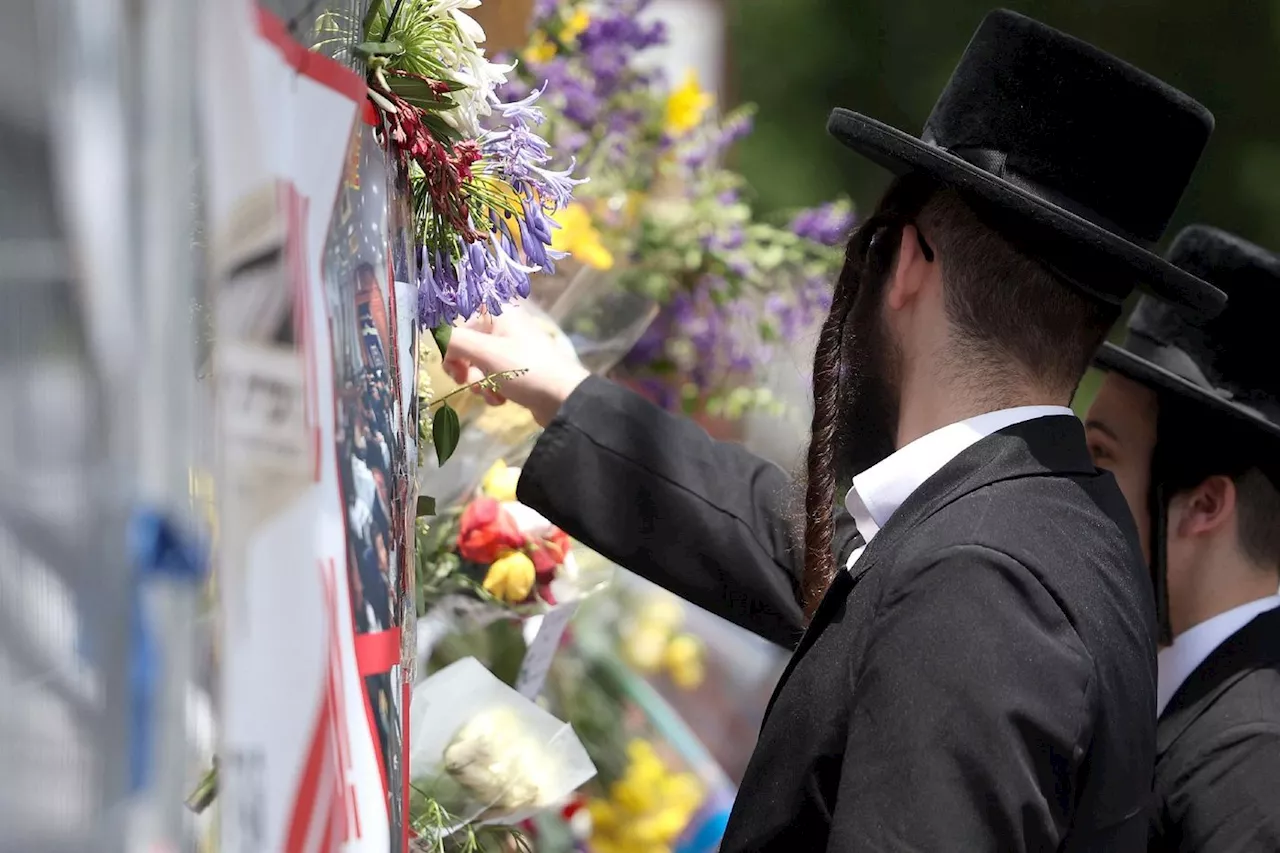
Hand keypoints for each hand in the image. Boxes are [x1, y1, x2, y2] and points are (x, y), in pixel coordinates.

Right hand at [443, 304, 589, 426]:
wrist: (564, 400)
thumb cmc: (526, 369)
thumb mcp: (485, 353)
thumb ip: (454, 341)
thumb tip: (435, 335)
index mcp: (499, 312)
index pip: (460, 316)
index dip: (450, 338)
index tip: (449, 357)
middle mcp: (504, 326)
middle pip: (466, 343)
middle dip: (463, 366)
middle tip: (463, 380)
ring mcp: (511, 349)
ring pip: (477, 363)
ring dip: (477, 382)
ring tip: (490, 393)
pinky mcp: (516, 371)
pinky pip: (492, 377)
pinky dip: (491, 390)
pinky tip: (501, 400)